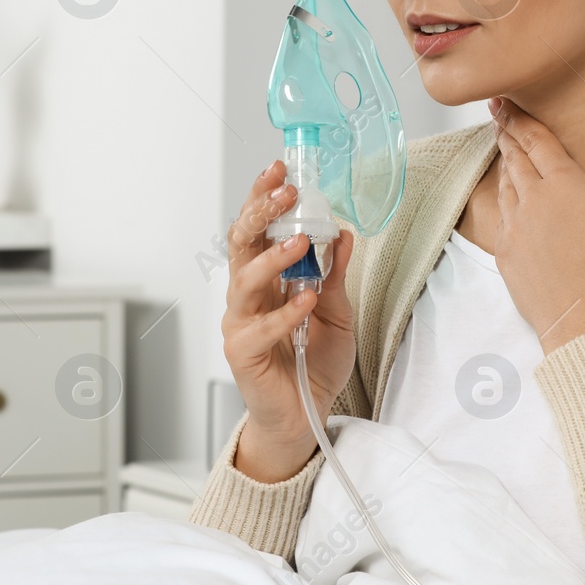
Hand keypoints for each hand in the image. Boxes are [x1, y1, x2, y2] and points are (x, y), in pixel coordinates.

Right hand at [220, 160, 357, 483]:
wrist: (305, 416)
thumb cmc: (315, 362)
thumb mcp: (337, 313)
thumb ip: (336, 277)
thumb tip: (344, 234)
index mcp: (266, 278)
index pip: (258, 228)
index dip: (264, 198)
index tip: (280, 169)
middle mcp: (247, 295)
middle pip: (241, 242)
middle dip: (260, 212)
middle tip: (285, 191)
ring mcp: (240, 322)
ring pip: (244, 280)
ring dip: (273, 257)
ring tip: (301, 242)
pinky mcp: (242, 353)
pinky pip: (259, 328)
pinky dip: (284, 312)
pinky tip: (305, 301)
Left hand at [489, 96, 584, 353]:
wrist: (584, 320)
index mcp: (564, 184)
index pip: (536, 140)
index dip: (518, 118)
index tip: (504, 102)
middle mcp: (533, 198)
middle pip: (514, 156)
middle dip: (506, 132)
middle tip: (498, 114)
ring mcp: (514, 224)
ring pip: (504, 181)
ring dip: (503, 161)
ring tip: (502, 145)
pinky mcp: (504, 248)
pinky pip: (500, 211)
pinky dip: (502, 194)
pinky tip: (507, 191)